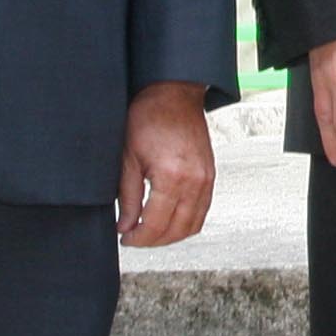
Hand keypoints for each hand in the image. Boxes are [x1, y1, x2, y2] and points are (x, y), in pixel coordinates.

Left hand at [117, 81, 216, 244]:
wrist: (173, 94)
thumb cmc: (149, 118)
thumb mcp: (128, 159)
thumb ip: (128, 197)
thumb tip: (125, 226)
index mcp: (172, 177)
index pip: (156, 225)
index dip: (138, 238)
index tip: (126, 239)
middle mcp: (195, 180)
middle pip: (177, 230)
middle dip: (154, 241)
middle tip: (135, 238)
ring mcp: (207, 178)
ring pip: (194, 225)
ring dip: (172, 235)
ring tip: (151, 231)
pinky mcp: (211, 174)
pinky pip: (203, 210)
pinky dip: (187, 221)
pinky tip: (170, 218)